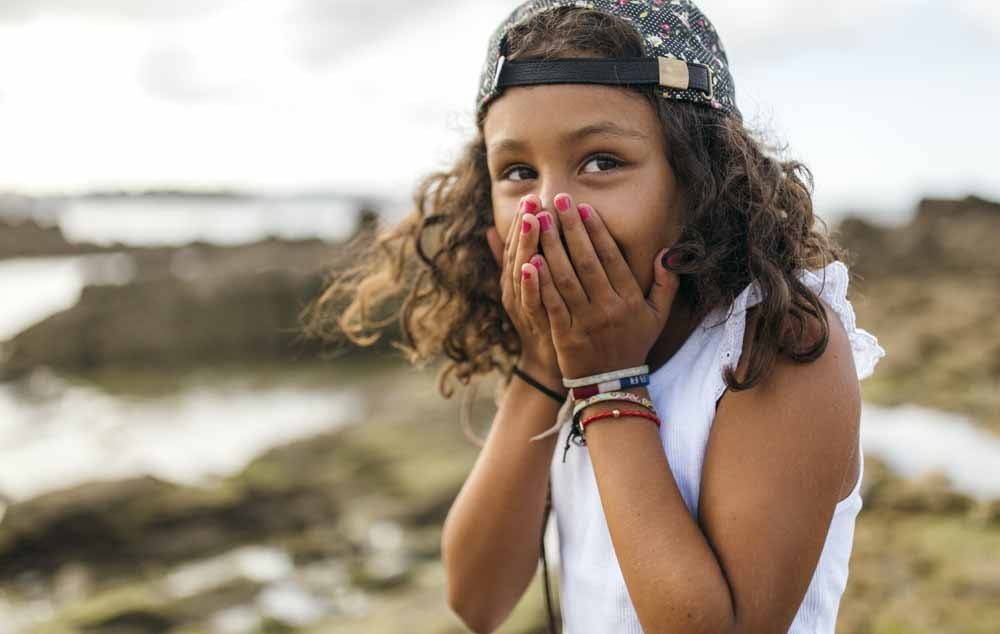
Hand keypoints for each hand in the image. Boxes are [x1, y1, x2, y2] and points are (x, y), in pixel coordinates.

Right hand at [486, 194, 561, 383]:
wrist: (548, 361)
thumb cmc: (543, 318)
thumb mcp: (525, 285)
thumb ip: (510, 259)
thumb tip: (491, 230)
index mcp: (514, 278)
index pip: (516, 243)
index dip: (521, 220)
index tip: (531, 196)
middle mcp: (514, 289)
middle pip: (516, 252)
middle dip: (524, 225)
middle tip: (532, 199)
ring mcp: (522, 305)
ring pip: (520, 272)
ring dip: (526, 245)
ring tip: (532, 220)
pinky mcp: (534, 322)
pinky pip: (529, 301)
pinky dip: (529, 283)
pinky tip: (533, 265)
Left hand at [523, 192, 679, 380]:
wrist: (612, 386)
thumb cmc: (633, 344)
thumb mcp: (657, 316)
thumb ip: (665, 284)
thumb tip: (667, 252)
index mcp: (630, 301)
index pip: (612, 259)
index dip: (596, 231)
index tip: (583, 207)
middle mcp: (609, 309)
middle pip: (587, 262)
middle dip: (571, 229)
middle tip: (557, 200)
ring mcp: (586, 323)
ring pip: (566, 279)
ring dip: (551, 247)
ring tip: (539, 221)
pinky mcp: (565, 336)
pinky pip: (551, 304)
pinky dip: (540, 283)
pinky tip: (529, 260)